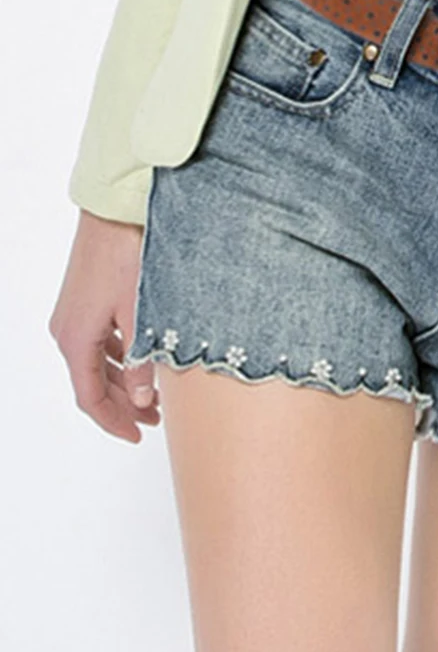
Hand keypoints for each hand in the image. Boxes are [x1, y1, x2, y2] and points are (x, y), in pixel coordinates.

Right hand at [49, 209, 159, 442]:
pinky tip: (143, 366)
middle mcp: (68, 331)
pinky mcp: (86, 305)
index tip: (138, 436)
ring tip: (155, 400)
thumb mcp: (143, 318)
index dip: (114, 422)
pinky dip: (120, 363)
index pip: (89, 398)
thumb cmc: (129, 259)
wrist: (115, 214)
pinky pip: (100, 345)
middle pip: (92, 385)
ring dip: (123, 386)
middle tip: (154, 422)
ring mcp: (74, 317)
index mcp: (76, 339)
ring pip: (97, 366)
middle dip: (123, 407)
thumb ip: (142, 364)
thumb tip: (144, 402)